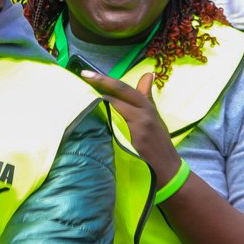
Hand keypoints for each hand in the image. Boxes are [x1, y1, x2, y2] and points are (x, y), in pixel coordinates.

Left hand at [79, 70, 183, 186]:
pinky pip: (108, 132)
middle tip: (75, 90)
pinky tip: (86, 125)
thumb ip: (145, 96)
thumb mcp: (155, 116)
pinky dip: (98, 126)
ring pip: (108, 114)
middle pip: (112, 99)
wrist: (168, 170)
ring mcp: (135, 131)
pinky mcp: (128, 145)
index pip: (122, 88)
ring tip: (78, 106)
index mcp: (147, 107)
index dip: (103, 79)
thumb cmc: (159, 141)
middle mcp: (142, 116)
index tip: (84, 73)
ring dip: (93, 109)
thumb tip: (147, 74)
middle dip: (93, 94)